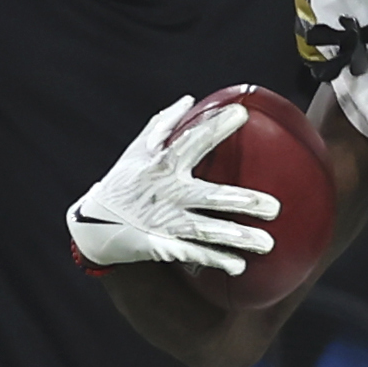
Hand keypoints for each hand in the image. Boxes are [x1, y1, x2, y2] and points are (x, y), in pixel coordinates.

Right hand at [66, 95, 278, 273]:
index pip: (194, 140)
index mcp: (162, 163)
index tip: (242, 114)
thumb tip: (189, 99)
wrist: (92, 223)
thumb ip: (164, 124)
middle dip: (243, 201)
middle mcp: (167, 192)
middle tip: (275, 207)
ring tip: (268, 244)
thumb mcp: (137, 150)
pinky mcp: (162, 245)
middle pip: (211, 196)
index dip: (216, 126)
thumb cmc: (123, 180)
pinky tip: (239, 267)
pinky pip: (194, 254)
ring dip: (238, 238)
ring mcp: (165, 221)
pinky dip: (216, 260)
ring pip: (207, 230)